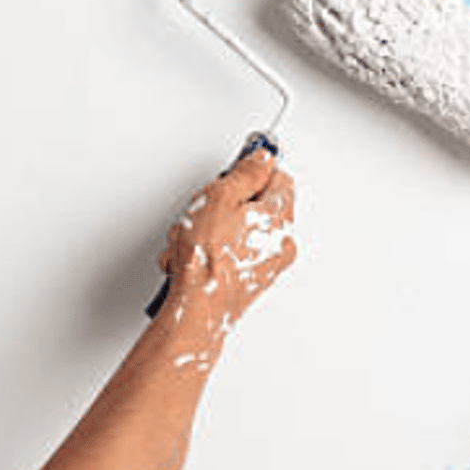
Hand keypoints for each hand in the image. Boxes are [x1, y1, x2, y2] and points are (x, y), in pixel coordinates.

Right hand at [156, 145, 296, 337]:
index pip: (279, 179)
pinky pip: (230, 256)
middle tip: (203, 211)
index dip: (252, 172)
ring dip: (209, 232)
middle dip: (224, 206)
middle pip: (256, 207)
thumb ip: (245, 174)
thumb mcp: (221, 197)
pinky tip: (189, 260)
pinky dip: (209, 254)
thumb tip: (262, 159)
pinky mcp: (248, 283)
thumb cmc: (208, 260)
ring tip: (189, 240)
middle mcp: (281, 243)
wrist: (197, 310)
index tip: (233, 172)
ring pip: (237, 232)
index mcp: (280, 218)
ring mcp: (266, 266)